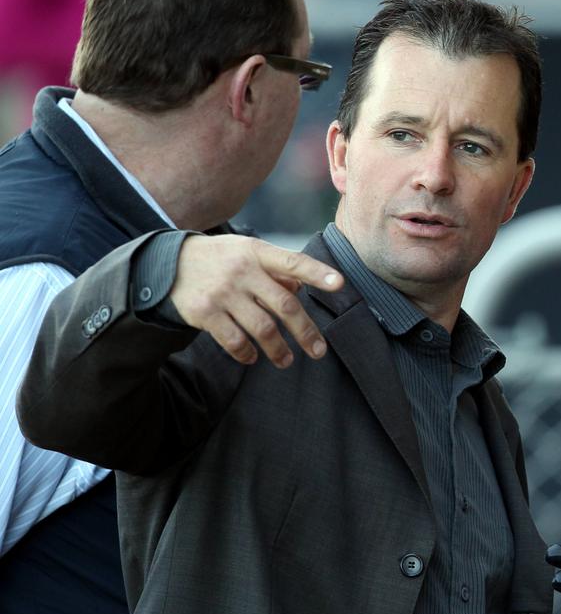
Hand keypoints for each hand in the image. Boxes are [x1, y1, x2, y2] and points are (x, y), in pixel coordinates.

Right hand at [169, 235, 343, 367]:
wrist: (168, 262)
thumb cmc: (222, 260)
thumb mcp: (248, 253)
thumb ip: (276, 270)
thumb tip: (301, 288)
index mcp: (257, 252)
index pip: (293, 262)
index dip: (317, 273)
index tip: (340, 284)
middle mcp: (242, 271)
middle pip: (284, 304)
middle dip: (305, 331)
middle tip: (318, 351)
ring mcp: (223, 292)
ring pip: (262, 328)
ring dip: (278, 349)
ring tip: (286, 361)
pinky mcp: (205, 313)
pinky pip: (235, 340)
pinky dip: (247, 353)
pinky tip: (253, 357)